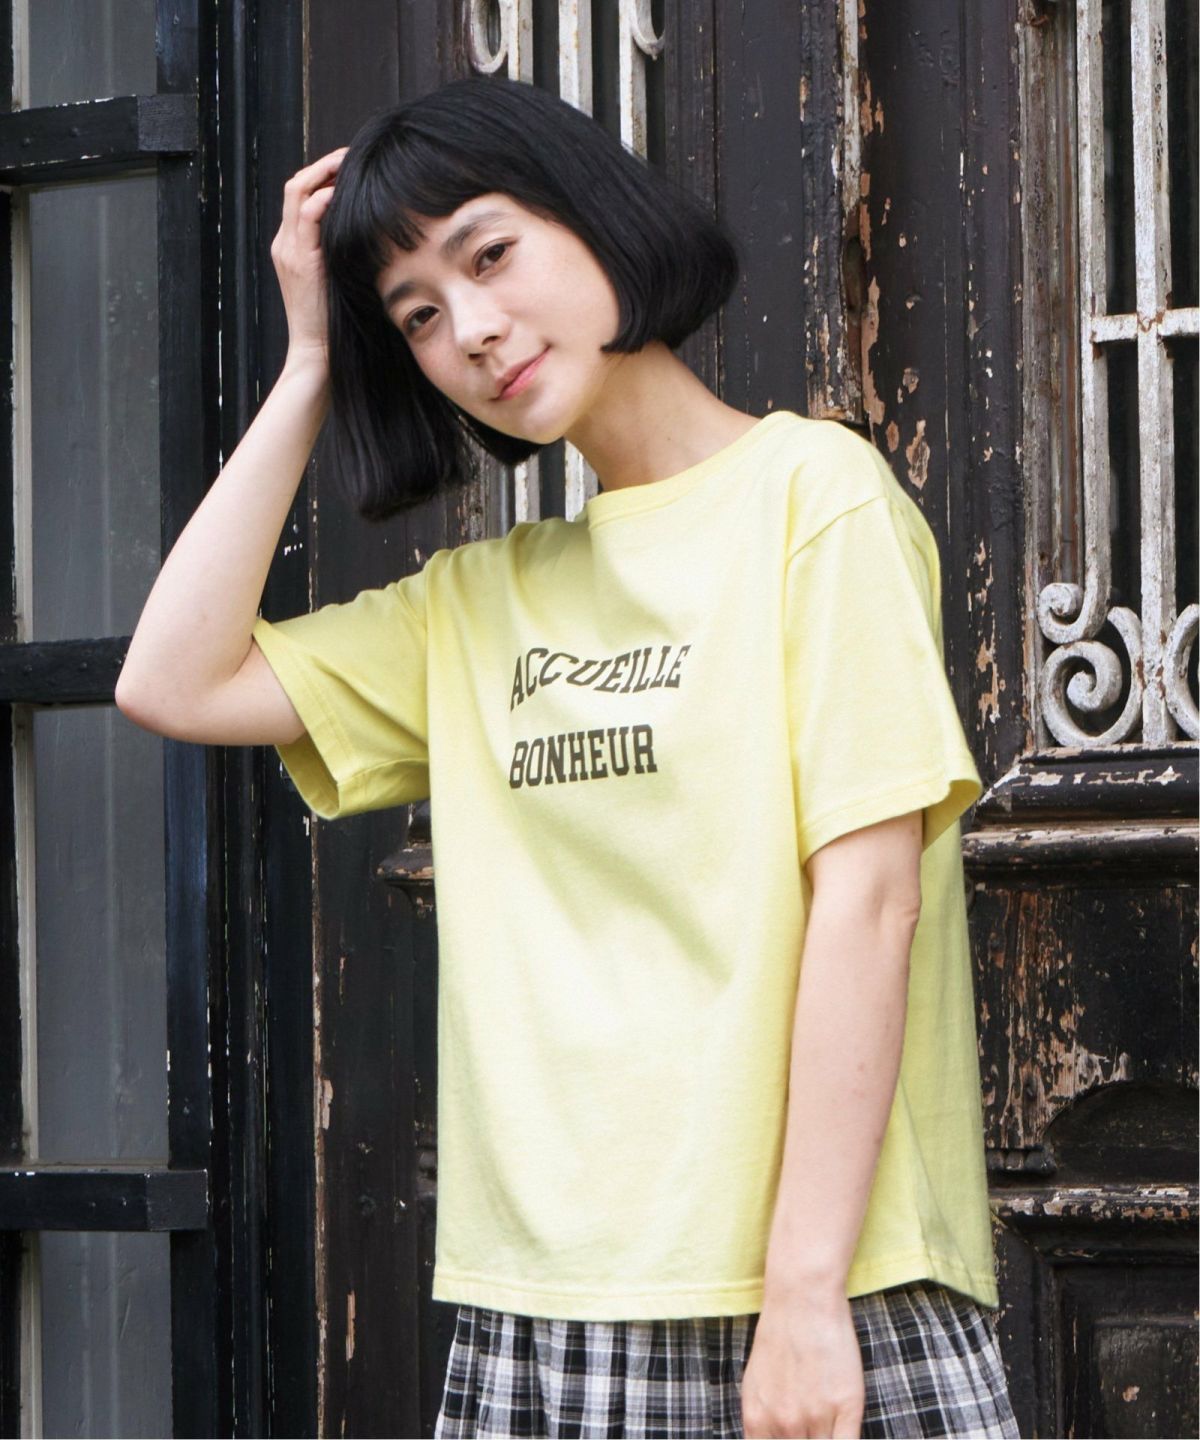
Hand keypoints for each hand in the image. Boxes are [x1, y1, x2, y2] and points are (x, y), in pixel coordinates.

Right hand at [270, 146, 348, 371]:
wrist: (316, 352)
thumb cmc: (335, 322)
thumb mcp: (339, 278)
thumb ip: (345, 253)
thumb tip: (374, 234)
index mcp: (292, 245)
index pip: (301, 193)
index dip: (323, 175)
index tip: (351, 168)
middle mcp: (285, 242)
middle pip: (295, 183)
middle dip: (324, 165)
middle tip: (353, 156)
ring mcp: (288, 249)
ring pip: (296, 190)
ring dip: (325, 172)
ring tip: (351, 165)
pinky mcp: (299, 261)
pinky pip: (306, 216)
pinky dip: (324, 199)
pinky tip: (345, 195)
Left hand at [741, 1289, 864, 1437]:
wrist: (802, 1298)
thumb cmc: (779, 1335)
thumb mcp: (756, 1382)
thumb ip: (763, 1421)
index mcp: (757, 1419)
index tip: (797, 1436)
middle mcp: (784, 1423)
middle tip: (811, 1423)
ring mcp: (816, 1416)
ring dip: (825, 1438)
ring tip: (826, 1417)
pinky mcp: (847, 1405)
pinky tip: (843, 1426)